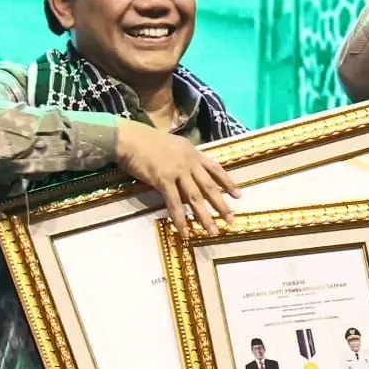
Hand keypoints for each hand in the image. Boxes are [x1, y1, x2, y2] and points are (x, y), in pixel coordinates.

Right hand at [114, 119, 239, 237]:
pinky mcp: (163, 180)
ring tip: (213, 231)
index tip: (238, 196)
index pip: (216, 169)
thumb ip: (184, 157)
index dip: (228, 183)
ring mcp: (177, 171)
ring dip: (205, 216)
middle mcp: (189, 162)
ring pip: (196, 198)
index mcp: (193, 153)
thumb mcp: (174, 144)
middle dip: (222, 205)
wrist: (130, 138)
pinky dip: (180, 219)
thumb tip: (191, 169)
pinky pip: (175, 203)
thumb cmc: (147, 140)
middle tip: (231, 220)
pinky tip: (185, 231)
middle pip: (209, 187)